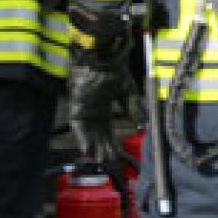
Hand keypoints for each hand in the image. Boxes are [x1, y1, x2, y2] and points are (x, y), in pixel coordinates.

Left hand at [67, 50, 128, 165]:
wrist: (103, 56)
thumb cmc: (115, 69)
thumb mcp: (128, 91)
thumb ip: (132, 107)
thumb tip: (141, 123)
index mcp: (105, 106)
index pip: (108, 129)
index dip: (112, 141)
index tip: (117, 153)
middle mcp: (93, 110)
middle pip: (98, 134)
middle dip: (103, 148)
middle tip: (108, 161)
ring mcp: (84, 109)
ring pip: (88, 133)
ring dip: (93, 146)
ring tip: (99, 160)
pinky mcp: (76, 106)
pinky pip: (78, 126)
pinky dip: (83, 138)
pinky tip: (87, 149)